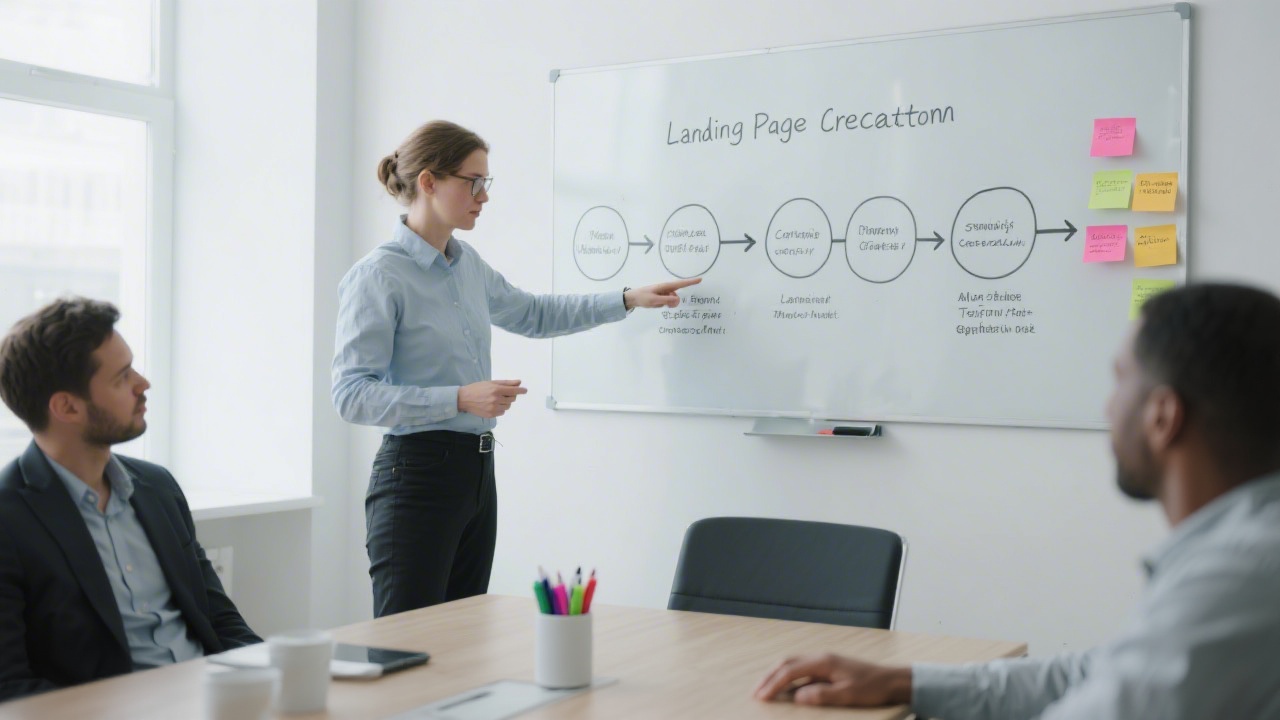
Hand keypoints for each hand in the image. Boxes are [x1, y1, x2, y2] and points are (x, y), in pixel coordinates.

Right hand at [457, 379, 527, 417]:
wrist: (464, 399)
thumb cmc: (478, 388)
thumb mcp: (491, 383)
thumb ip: (506, 383)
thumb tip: (519, 382)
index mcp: (496, 389)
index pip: (513, 390)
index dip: (520, 390)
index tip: (525, 390)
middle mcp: (496, 399)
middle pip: (512, 399)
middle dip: (510, 395)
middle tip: (503, 393)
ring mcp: (493, 408)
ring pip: (508, 406)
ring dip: (505, 403)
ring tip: (497, 399)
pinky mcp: (491, 415)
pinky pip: (502, 412)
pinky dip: (500, 409)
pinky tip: (493, 405)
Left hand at [624, 278, 701, 309]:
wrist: (634, 298)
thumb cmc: (643, 297)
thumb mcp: (655, 300)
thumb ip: (667, 300)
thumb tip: (677, 300)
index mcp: (665, 286)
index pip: (681, 284)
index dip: (691, 282)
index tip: (700, 279)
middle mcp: (667, 289)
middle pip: (677, 296)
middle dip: (674, 301)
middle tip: (665, 305)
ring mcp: (665, 293)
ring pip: (674, 300)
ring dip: (669, 304)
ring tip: (658, 304)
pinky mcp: (663, 298)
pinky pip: (669, 302)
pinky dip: (666, 305)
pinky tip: (657, 305)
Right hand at [753, 653, 910, 706]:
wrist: (892, 680)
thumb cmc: (872, 687)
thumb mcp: (847, 695)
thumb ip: (821, 695)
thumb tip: (797, 697)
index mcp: (824, 662)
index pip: (790, 671)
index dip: (774, 684)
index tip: (761, 697)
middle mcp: (821, 657)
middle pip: (787, 663)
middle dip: (769, 677)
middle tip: (755, 692)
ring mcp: (825, 661)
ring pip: (793, 664)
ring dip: (777, 676)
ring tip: (765, 689)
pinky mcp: (829, 667)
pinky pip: (803, 670)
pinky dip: (789, 678)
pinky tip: (787, 690)